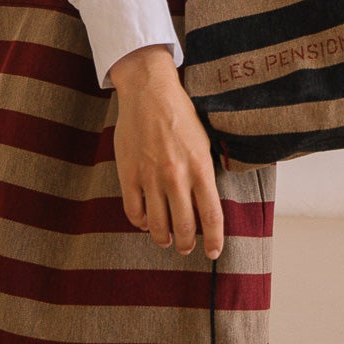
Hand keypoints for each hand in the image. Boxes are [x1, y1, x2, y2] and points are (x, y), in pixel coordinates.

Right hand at [110, 45, 223, 258]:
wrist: (149, 92)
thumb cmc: (180, 115)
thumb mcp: (203, 142)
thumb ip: (204, 173)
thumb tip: (206, 203)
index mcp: (200, 168)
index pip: (212, 216)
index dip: (214, 240)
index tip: (213, 252)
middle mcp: (176, 176)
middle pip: (184, 227)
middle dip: (186, 244)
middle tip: (185, 248)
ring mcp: (150, 177)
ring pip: (157, 225)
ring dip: (163, 238)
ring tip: (166, 240)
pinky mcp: (129, 174)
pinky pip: (134, 211)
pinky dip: (140, 223)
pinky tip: (145, 222)